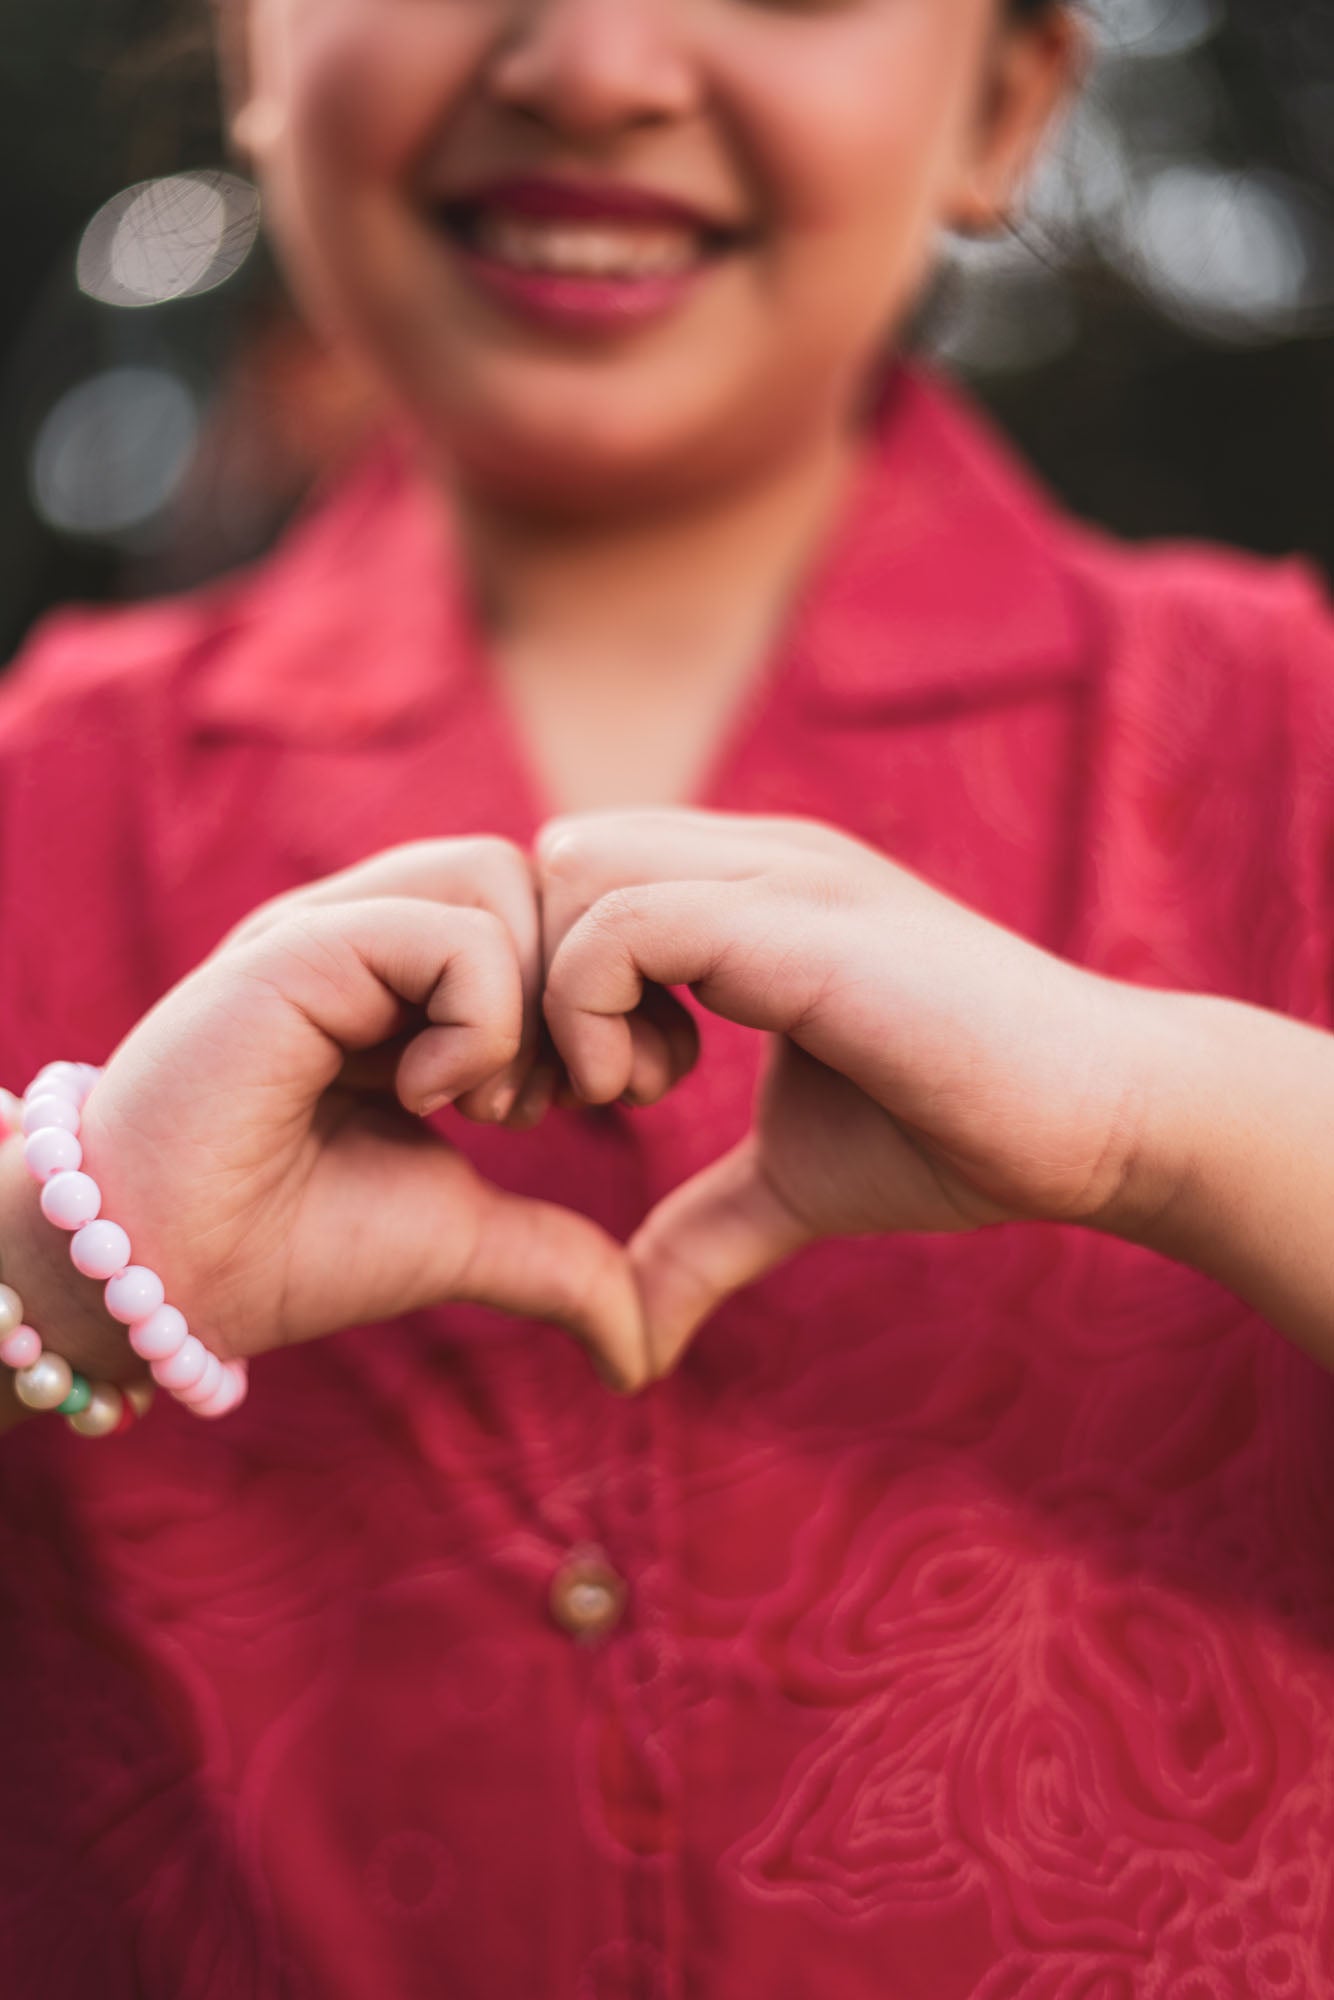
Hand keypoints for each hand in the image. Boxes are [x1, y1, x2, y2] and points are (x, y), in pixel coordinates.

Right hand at [40, 840, 646, 1390]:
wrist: (167, 1282)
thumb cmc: (291, 1249)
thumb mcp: (461, 1238)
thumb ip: (557, 1260)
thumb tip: (642, 1345)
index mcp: (411, 977)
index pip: (555, 912)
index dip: (607, 997)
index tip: (597, 1097)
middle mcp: (373, 932)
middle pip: (544, 878)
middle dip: (588, 996)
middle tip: (562, 1102)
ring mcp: (332, 930)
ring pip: (501, 879)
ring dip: (533, 1002)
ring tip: (492, 1103)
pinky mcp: (297, 949)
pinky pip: (448, 932)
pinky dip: (479, 1022)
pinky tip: (431, 1097)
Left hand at [537, 808, 1171, 1375]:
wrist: (1103, 1119)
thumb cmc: (958, 1133)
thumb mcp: (792, 1184)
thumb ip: (700, 1233)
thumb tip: (628, 1342)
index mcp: (746, 892)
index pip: (578, 874)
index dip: (545, 981)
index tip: (574, 1096)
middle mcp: (753, 859)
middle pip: (554, 859)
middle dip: (525, 977)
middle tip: (565, 1096)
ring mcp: (777, 878)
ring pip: (573, 870)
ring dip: (553, 995)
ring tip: (613, 1095)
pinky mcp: (798, 925)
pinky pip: (621, 923)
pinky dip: (590, 1010)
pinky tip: (646, 1090)